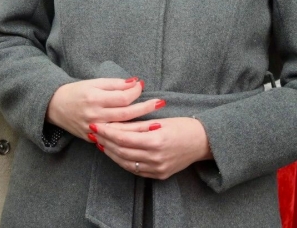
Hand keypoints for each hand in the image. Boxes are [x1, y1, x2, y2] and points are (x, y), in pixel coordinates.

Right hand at [45, 78, 163, 142]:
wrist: (55, 107)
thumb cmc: (77, 91)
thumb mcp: (94, 83)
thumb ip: (115, 84)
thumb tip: (134, 83)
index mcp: (95, 99)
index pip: (122, 97)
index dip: (135, 91)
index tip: (142, 86)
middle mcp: (95, 116)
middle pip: (126, 114)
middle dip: (145, 108)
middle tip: (161, 103)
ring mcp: (94, 130)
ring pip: (123, 130)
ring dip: (142, 126)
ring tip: (158, 122)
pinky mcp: (93, 139)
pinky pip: (114, 139)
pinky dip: (128, 137)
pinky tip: (142, 135)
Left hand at [92, 117, 211, 179]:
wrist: (202, 142)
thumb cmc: (183, 126)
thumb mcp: (160, 121)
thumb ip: (138, 126)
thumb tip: (116, 124)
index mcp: (155, 140)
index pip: (123, 138)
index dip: (108, 132)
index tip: (97, 125)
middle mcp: (155, 157)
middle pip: (122, 151)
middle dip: (106, 142)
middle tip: (94, 134)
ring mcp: (157, 168)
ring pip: (126, 162)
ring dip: (111, 153)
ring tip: (101, 143)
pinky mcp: (159, 174)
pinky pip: (135, 170)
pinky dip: (123, 162)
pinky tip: (116, 154)